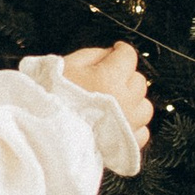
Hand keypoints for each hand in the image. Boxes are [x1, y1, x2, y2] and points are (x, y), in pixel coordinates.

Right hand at [62, 41, 150, 166]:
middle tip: (109, 79)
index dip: (120, 51)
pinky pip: (142, 132)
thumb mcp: (65, 66)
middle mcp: (125, 100)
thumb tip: (108, 53)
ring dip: (133, 101)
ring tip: (116, 103)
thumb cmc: (53, 102)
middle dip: (126, 76)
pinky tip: (120, 122)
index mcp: (110, 78)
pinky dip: (134, 126)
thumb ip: (91, 55)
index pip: (128, 55)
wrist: (49, 136)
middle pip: (138, 80)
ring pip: (145, 106)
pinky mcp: (127, 143)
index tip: (116, 52)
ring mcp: (129, 123)